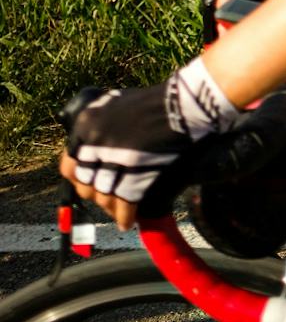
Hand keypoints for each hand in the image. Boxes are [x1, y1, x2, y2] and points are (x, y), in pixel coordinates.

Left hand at [60, 59, 237, 231]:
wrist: (181, 106)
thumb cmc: (152, 101)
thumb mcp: (114, 103)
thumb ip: (97, 124)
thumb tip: (90, 141)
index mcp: (85, 127)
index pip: (67, 166)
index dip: (79, 175)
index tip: (88, 178)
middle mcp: (92, 148)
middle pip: (84, 186)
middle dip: (94, 191)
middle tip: (106, 191)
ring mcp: (112, 167)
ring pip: (102, 200)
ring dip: (110, 205)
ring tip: (118, 206)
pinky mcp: (132, 183)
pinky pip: (123, 208)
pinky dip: (125, 218)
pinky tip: (128, 221)